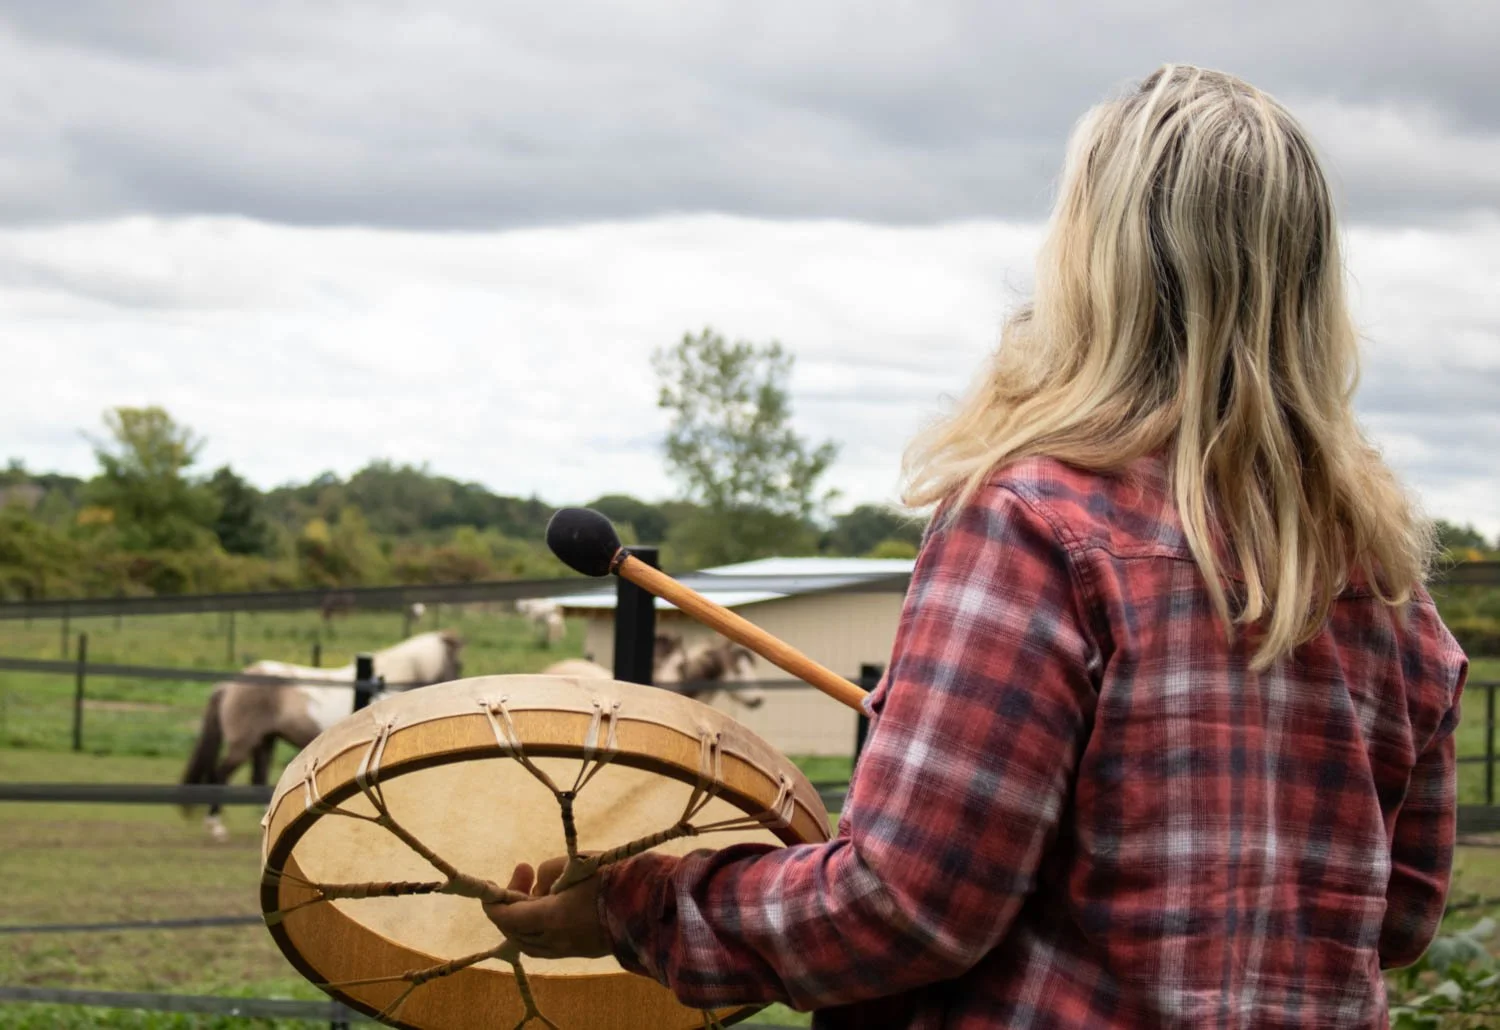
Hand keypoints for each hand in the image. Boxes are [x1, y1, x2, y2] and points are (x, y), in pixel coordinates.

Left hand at [482, 856, 609, 959]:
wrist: (649, 905)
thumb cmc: (613, 879)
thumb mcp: (575, 864)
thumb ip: (548, 871)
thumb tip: (540, 883)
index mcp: (550, 919)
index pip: (506, 917)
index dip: (493, 902)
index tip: (492, 884)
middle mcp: (555, 941)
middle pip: (514, 931)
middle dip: (510, 902)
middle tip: (524, 872)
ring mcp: (568, 950)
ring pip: (530, 941)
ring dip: (523, 917)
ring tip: (536, 888)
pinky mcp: (580, 950)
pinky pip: (546, 944)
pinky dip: (538, 926)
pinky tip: (550, 905)